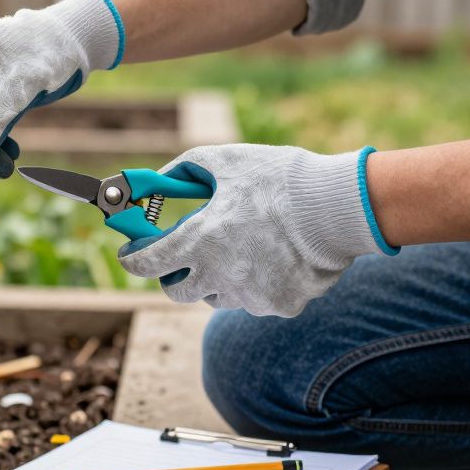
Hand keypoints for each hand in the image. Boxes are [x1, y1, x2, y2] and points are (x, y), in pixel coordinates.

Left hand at [119, 144, 396, 316]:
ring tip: (240, 247)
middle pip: (176, 291)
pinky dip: (255, 283)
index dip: (133, 257)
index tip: (131, 252)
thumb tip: (154, 181)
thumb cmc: (278, 180)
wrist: (338, 206)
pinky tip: (273, 256)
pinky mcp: (279, 307)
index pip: (146, 264)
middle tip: (184, 255)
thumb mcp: (223, 162)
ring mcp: (250, 296)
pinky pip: (254, 300)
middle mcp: (219, 277)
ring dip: (217, 278)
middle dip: (173, 274)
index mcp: (199, 242)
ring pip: (216, 296)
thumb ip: (181, 171)